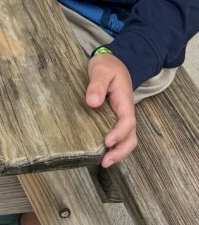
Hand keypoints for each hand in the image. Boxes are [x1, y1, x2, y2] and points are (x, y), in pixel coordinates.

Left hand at [86, 53, 136, 167]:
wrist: (112, 62)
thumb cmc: (107, 66)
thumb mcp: (101, 70)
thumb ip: (97, 85)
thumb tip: (92, 103)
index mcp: (125, 101)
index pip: (127, 121)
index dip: (119, 134)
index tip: (107, 142)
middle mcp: (125, 112)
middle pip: (131, 137)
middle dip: (121, 151)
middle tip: (106, 162)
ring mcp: (120, 116)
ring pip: (126, 139)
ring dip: (118, 152)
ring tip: (103, 162)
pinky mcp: (113, 118)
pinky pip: (117, 134)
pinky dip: (113, 146)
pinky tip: (100, 152)